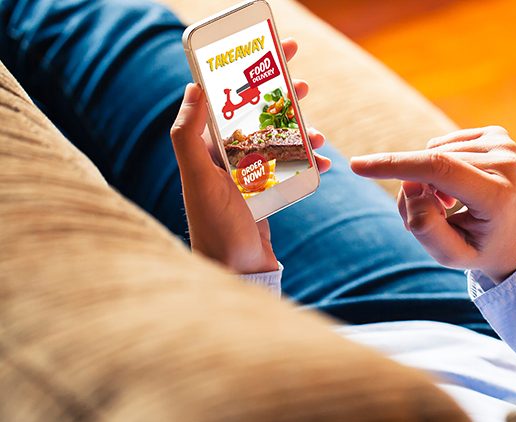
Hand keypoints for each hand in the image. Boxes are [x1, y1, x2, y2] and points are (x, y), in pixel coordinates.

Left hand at [170, 38, 330, 273]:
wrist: (236, 273)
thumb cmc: (215, 227)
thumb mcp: (199, 178)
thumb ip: (188, 134)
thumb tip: (193, 87)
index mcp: (206, 148)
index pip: (227, 99)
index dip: (248, 73)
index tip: (271, 53)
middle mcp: (224, 159)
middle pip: (256, 115)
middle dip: (280, 97)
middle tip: (302, 80)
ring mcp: (247, 176)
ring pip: (278, 140)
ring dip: (299, 131)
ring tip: (318, 130)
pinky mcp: (264, 194)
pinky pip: (290, 168)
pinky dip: (309, 163)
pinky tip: (325, 162)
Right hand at [350, 126, 515, 281]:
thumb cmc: (481, 248)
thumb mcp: (452, 255)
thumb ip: (425, 228)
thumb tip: (410, 185)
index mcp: (499, 195)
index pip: (439, 170)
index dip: (396, 165)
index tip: (358, 166)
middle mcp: (507, 163)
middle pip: (432, 165)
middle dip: (414, 189)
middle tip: (426, 217)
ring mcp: (505, 144)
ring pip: (434, 152)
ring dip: (428, 179)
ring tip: (448, 205)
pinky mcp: (498, 135)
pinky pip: (444, 144)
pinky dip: (440, 166)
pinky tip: (458, 187)